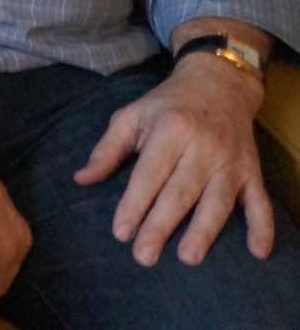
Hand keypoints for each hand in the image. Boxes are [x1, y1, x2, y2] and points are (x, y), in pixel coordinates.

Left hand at [74, 54, 272, 266]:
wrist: (218, 85)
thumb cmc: (166, 105)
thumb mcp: (131, 116)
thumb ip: (107, 150)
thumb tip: (80, 180)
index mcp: (169, 130)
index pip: (149, 174)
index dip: (134, 204)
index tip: (120, 232)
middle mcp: (203, 147)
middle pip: (180, 192)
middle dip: (161, 226)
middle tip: (144, 256)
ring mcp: (231, 161)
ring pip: (217, 201)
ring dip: (203, 231)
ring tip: (187, 258)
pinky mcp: (252, 172)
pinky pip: (260, 202)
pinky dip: (262, 227)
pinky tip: (258, 252)